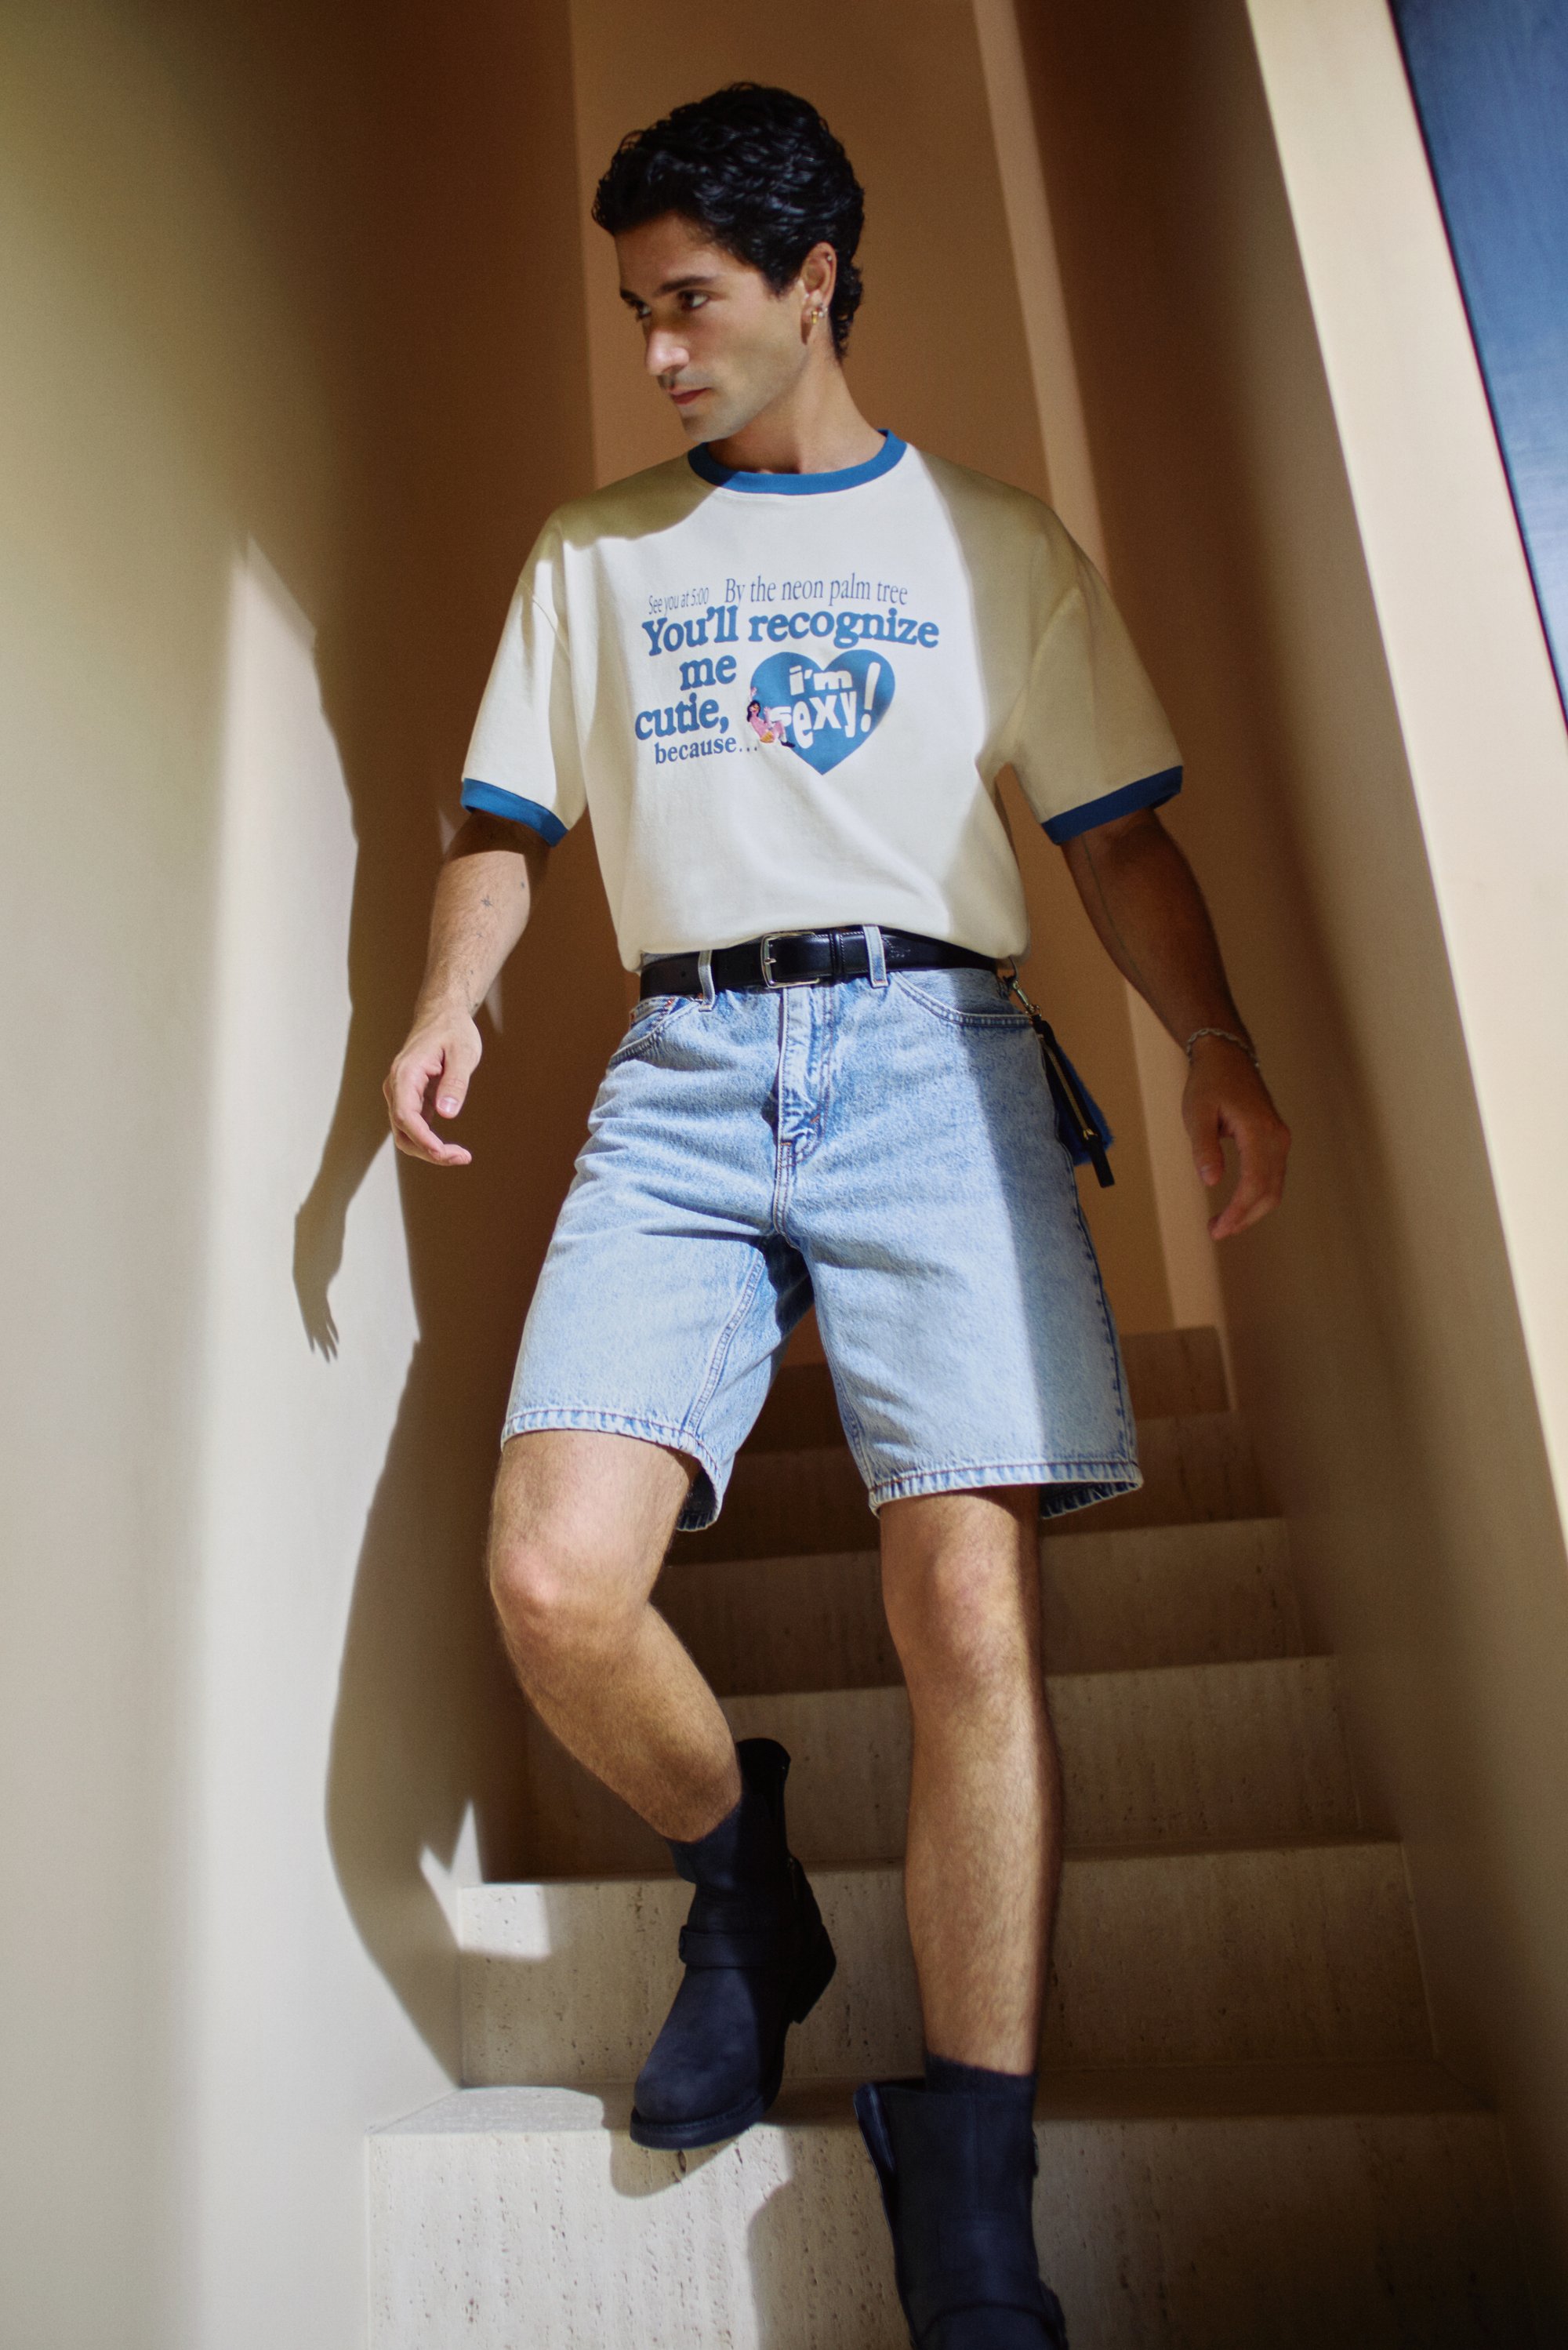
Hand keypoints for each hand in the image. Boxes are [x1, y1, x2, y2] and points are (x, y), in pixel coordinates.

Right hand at [383, 1007, 481, 1166]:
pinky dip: (431, 1141)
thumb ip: (455, 1083)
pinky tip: (453, 1149)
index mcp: (405, 1074)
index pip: (404, 1115)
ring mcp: (401, 1095)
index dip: (422, 1139)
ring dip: (430, 1150)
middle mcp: (396, 1086)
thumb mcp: (463, 1053)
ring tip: (461, 1156)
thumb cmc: (453, 1031)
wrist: (443, 1016)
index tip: (443, 1153)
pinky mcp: (411, 1100)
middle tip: (461, 1158)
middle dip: (429, 1151)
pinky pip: (415, 1128)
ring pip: (407, 1134)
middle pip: (403, 1131)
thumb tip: (447, 1114)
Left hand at [1183, 1037, 1289, 1239]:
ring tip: (1221, 1224)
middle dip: (1245, 1217)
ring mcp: (1280, 1139)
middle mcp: (1277, 1137)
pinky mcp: (1276, 1141)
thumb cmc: (1209, 1083)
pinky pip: (1272, 1177)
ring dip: (1251, 1211)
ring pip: (1274, 1188)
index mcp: (1258, 1130)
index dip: (1238, 1211)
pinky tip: (1235, 1206)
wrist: (1227, 1057)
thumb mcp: (1196, 1113)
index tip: (1218, 1229)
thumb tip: (1211, 1182)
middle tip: (1216, 1231)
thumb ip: (1204, 1148)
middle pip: (1269, 1191)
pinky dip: (1256, 1197)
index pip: (1255, 1182)